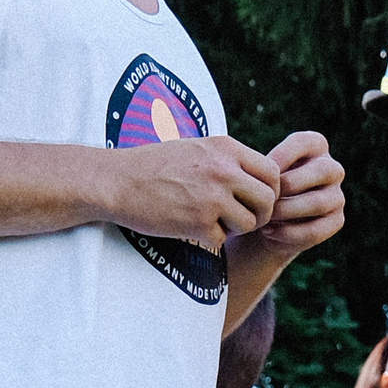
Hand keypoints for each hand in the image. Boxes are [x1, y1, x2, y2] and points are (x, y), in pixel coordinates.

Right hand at [111, 130, 286, 249]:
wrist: (116, 181)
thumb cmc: (154, 165)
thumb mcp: (196, 147)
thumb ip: (229, 159)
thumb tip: (261, 179)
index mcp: (226, 148)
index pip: (271, 173)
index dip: (269, 191)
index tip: (254, 200)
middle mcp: (224, 170)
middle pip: (268, 200)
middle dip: (260, 214)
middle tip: (242, 219)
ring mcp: (212, 197)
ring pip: (250, 223)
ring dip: (235, 229)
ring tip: (215, 222)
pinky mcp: (198, 223)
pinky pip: (221, 239)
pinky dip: (209, 239)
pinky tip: (191, 228)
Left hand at [254, 129, 345, 260]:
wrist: (266, 222)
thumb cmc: (261, 188)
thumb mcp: (259, 172)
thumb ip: (263, 168)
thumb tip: (263, 177)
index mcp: (315, 146)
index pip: (303, 143)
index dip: (279, 158)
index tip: (257, 174)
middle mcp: (332, 168)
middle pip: (322, 170)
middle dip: (287, 186)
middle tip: (264, 198)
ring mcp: (337, 196)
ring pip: (318, 202)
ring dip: (285, 212)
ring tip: (264, 217)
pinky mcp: (336, 221)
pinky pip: (316, 229)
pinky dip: (288, 233)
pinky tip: (269, 232)